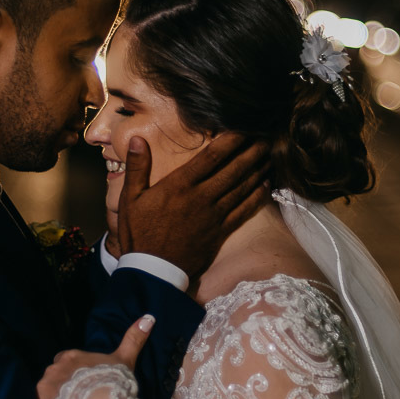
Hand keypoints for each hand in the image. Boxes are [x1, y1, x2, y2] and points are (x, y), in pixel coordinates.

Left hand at [37, 315, 153, 398]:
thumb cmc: (112, 380)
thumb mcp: (125, 359)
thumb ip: (133, 339)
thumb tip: (149, 318)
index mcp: (73, 355)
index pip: (67, 360)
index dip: (75, 371)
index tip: (84, 382)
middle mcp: (57, 365)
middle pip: (56, 374)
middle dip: (64, 383)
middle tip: (78, 398)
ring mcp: (47, 381)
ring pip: (49, 388)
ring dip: (57, 396)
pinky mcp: (41, 398)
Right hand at [116, 133, 269, 278]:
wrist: (153, 270)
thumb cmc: (139, 233)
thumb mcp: (130, 198)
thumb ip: (136, 167)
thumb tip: (138, 139)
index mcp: (179, 185)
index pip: (211, 157)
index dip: (230, 140)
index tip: (243, 128)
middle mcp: (201, 197)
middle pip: (233, 169)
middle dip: (250, 151)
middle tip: (265, 138)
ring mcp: (214, 215)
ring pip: (242, 188)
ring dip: (257, 170)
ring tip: (269, 155)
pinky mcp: (220, 232)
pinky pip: (243, 211)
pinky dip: (256, 197)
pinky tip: (266, 185)